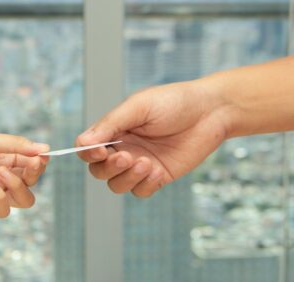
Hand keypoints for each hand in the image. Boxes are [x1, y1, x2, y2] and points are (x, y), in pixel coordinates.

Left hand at [0, 130, 49, 217]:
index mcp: (6, 158)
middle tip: (30, 164)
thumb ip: (16, 146)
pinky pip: (4, 210)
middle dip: (34, 174)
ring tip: (0, 174)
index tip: (43, 156)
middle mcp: (3, 176)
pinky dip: (2, 197)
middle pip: (32, 183)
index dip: (40, 161)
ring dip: (19, 186)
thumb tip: (44, 148)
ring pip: (24, 200)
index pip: (32, 163)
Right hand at [76, 81, 230, 197]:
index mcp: (115, 129)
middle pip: (99, 170)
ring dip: (127, 178)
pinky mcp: (159, 176)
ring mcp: (141, 164)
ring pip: (117, 185)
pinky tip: (158, 171)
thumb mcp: (138, 107)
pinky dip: (145, 185)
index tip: (99, 151)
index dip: (88, 153)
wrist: (211, 111)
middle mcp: (124, 148)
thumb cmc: (174, 102)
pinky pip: (141, 191)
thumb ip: (110, 124)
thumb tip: (83, 142)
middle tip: (127, 157)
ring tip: (147, 164)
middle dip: (109, 168)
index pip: (88, 148)